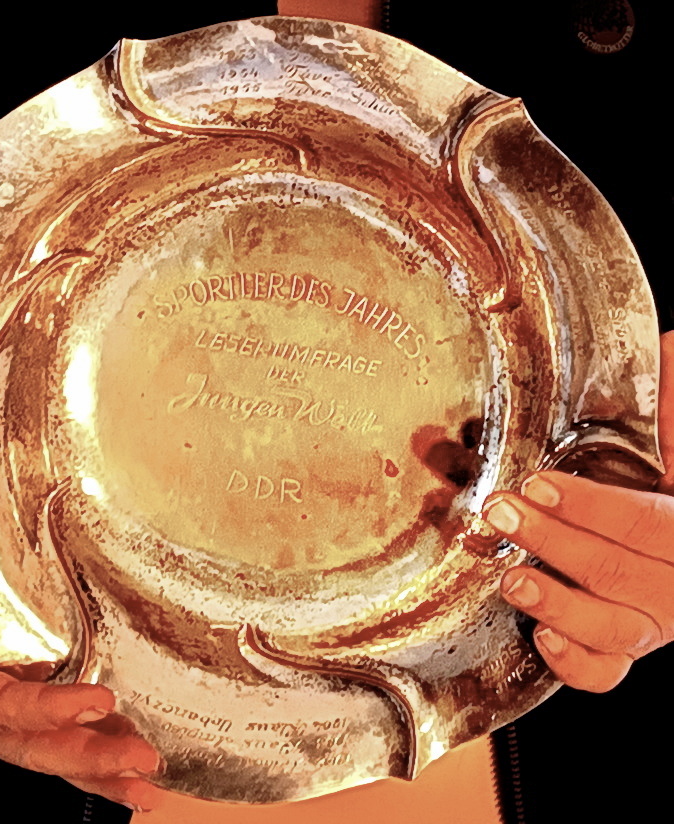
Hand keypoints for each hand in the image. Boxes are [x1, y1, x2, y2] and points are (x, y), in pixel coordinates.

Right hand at [0, 530, 165, 810]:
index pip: (0, 709)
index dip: (49, 710)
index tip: (97, 701)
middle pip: (34, 744)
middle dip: (90, 758)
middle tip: (141, 762)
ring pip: (49, 748)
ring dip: (98, 767)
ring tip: (145, 780)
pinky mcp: (15, 696)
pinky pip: (53, 729)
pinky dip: (92, 742)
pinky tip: (127, 746)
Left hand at [482, 331, 673, 692]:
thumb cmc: (673, 496)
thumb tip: (666, 343)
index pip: (646, 524)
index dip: (592, 508)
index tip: (540, 486)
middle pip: (620, 572)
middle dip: (557, 543)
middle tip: (503, 514)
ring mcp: (655, 621)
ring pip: (616, 628)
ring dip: (560, 605)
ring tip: (513, 579)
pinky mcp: (627, 643)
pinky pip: (609, 671)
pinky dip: (578, 662)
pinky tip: (544, 637)